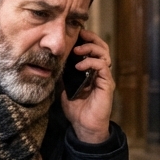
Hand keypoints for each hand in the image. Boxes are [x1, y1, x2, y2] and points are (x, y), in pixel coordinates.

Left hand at [59, 29, 113, 144]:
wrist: (83, 126)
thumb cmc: (76, 109)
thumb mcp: (64, 87)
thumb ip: (63, 74)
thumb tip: (52, 61)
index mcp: (91, 71)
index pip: (93, 49)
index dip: (86, 39)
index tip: (75, 33)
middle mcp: (100, 72)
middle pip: (102, 47)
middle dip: (91, 38)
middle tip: (79, 35)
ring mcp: (104, 78)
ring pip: (104, 54)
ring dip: (90, 48)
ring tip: (77, 50)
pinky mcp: (107, 84)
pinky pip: (102, 66)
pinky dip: (91, 62)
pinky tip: (79, 66)